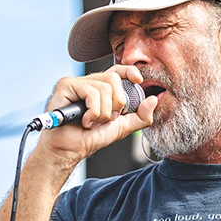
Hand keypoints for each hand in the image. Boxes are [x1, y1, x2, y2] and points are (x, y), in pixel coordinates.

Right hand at [35, 65, 156, 163]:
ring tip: (92, 123)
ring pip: (104, 88)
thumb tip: (154, 100)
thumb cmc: (90, 138)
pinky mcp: (66, 85)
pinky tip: (84, 121)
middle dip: (117, 104)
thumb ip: (140, 116)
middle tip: (107, 119)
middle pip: (114, 79)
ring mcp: (76, 82)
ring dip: (103, 113)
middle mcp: (89, 82)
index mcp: (101, 88)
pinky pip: (91, 92)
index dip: (130, 71)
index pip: (118, 71)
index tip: (139, 80)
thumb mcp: (122, 127)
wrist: (70, 150)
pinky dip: (93, 112)